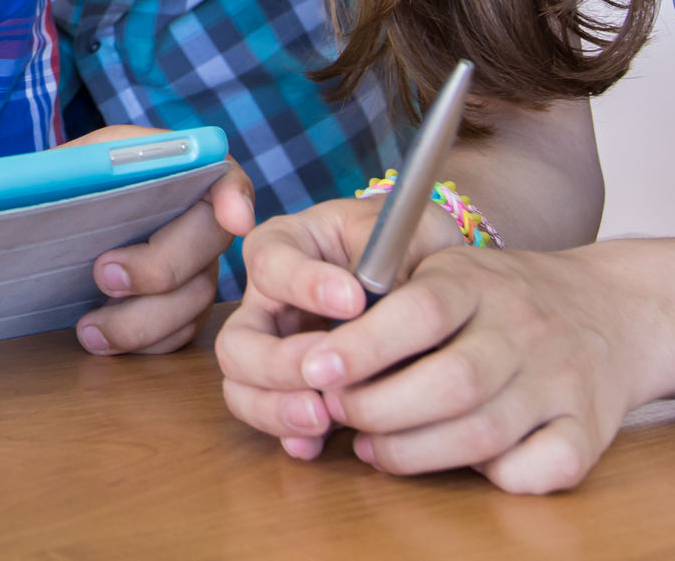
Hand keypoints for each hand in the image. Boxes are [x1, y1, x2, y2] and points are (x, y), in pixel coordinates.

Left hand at [0, 128, 255, 356]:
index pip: (208, 163)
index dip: (229, 187)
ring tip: (88, 331)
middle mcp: (169, 210)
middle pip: (207, 237)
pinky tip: (101, 343)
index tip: (230, 218)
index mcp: (136, 162)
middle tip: (102, 276)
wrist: (7, 249)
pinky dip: (149, 343)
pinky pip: (180, 332)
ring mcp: (175, 263)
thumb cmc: (0, 205)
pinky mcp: (166, 308)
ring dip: (148, 319)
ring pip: (196, 295)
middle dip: (163, 263)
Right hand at [216, 194, 463, 459]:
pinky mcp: (297, 391)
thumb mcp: (405, 232)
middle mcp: (267, 303)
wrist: (436, 289)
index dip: (305, 284)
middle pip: (237, 340)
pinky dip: (291, 435)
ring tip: (321, 416)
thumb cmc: (411, 246)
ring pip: (241, 387)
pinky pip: (272, 420)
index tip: (355, 300)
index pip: (270, 263)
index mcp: (285, 247)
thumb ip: (389, 255)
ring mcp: (276, 351)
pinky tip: (317, 443)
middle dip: (276, 363)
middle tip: (324, 373)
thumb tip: (375, 298)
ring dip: (275, 407)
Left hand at [248, 240, 667, 493]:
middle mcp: (524, 327)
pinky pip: (543, 468)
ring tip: (373, 448)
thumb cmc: (503, 297)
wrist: (615, 307)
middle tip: (338, 414)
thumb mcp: (448, 271)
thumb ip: (390, 303)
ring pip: (484, 433)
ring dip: (415, 452)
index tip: (315, 367)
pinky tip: (461, 466)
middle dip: (379, 411)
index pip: (418, 310)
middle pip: (449, 383)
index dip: (362, 345)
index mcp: (476, 279)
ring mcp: (561, 379)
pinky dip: (498, 477)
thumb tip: (315, 356)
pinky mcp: (590, 427)